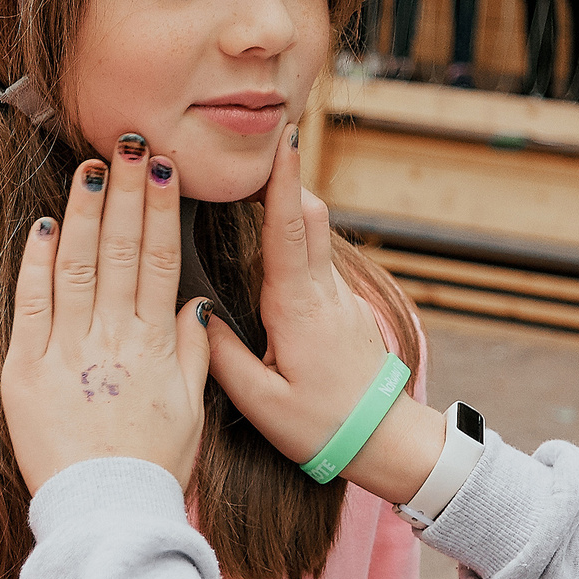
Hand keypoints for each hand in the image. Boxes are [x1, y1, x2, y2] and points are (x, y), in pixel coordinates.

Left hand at [1, 137, 210, 494]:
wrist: (107, 514)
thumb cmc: (153, 467)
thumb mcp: (193, 411)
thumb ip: (194, 353)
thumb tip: (195, 305)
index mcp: (157, 346)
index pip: (162, 261)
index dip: (160, 210)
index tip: (160, 169)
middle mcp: (115, 340)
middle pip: (123, 250)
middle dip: (124, 192)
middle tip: (127, 144)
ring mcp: (69, 352)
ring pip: (79, 266)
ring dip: (84, 212)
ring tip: (88, 168)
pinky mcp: (26, 371)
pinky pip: (32, 305)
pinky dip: (37, 263)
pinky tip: (45, 225)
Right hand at [205, 126, 440, 505]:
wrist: (385, 440)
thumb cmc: (324, 427)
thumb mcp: (261, 403)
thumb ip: (221, 357)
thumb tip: (194, 313)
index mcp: (298, 308)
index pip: (290, 229)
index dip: (283, 181)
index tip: (282, 138)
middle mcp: (322, 291)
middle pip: (307, 215)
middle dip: (284, 175)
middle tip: (261, 139)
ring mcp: (336, 295)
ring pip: (314, 233)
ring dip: (288, 202)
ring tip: (254, 178)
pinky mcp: (340, 305)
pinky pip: (315, 258)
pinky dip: (293, 234)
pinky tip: (271, 236)